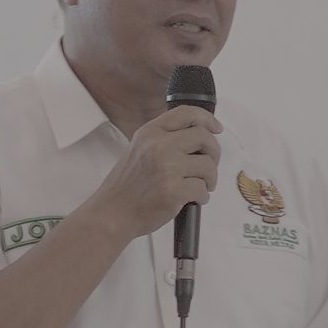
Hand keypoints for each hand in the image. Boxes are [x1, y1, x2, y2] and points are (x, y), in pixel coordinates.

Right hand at [86, 106, 221, 238]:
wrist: (111, 213)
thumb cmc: (126, 187)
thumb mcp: (138, 149)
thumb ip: (163, 140)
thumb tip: (198, 138)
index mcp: (150, 132)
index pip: (187, 114)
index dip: (207, 119)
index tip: (216, 128)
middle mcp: (158, 146)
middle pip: (204, 137)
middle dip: (214, 153)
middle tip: (208, 167)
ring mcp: (166, 168)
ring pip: (208, 165)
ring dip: (209, 179)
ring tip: (198, 186)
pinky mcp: (173, 191)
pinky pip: (202, 189)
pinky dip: (202, 197)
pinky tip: (191, 200)